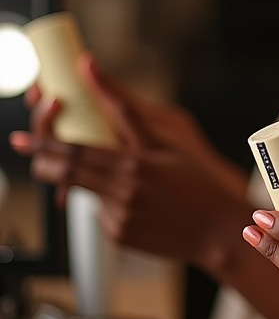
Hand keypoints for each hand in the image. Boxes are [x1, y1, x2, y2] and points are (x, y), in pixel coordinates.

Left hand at [10, 54, 250, 264]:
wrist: (218, 228)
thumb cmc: (198, 181)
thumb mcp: (166, 142)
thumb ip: (127, 114)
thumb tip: (97, 82)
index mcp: (133, 165)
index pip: (76, 152)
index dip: (44, 144)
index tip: (21, 139)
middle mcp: (121, 193)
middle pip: (67, 175)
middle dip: (45, 162)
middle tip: (31, 152)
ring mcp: (119, 218)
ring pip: (84, 195)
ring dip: (86, 183)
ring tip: (126, 179)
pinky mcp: (120, 236)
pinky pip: (102, 214)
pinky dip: (109, 204)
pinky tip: (140, 203)